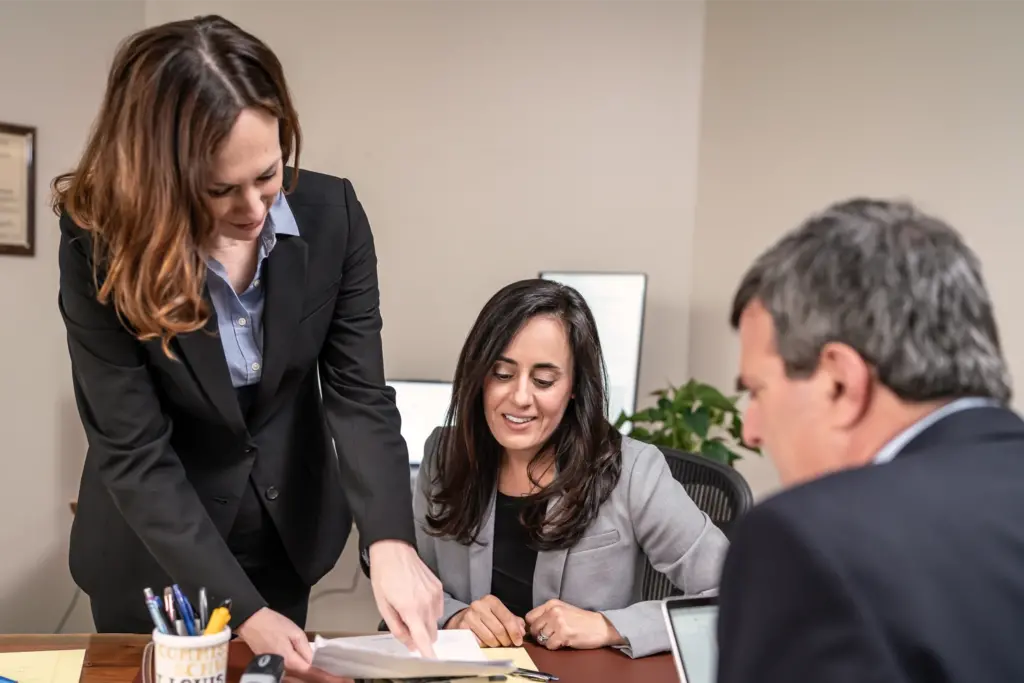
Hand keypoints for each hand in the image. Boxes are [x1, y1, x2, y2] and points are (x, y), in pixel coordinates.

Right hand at [237, 609, 353, 682]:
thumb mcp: (294, 632)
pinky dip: (302, 677)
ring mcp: (276, 672)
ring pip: (298, 680)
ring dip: (313, 679)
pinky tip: (312, 674)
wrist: (251, 623)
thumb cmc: (273, 624)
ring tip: (330, 677)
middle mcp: (283, 671)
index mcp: (290, 661)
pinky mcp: (273, 670)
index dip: (328, 678)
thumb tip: (314, 662)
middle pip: (305, 680)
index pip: (313, 674)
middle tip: (342, 679)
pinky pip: (291, 677)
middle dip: (323, 679)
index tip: (344, 680)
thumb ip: (306, 649)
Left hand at [369, 540, 443, 656]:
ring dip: (425, 622)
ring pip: (435, 621)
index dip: (427, 652)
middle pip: (430, 633)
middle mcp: (426, 602)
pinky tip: (418, 599)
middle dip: (420, 636)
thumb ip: (396, 627)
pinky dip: (429, 610)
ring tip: (410, 607)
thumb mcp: (383, 605)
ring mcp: (435, 594)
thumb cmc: (384, 575)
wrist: (393, 550)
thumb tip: (408, 642)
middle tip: (406, 625)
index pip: (423, 637)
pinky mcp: (439, 587)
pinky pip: (438, 608)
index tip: (431, 660)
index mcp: (410, 608)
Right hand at [446, 595, 525, 647]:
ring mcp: (469, 617)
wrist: (461, 618)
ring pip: (490, 638)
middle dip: (506, 640)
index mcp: (490, 600)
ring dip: (496, 644)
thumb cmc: (484, 617)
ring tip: (497, 643)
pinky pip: (479, 643)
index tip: (519, 641)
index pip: (507, 617)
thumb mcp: (499, 614)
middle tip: (508, 644)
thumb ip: (513, 620)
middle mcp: (479, 606)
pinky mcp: (462, 628)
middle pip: (499, 630)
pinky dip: (485, 645)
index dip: (514, 631)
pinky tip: (486, 642)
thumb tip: (522, 631)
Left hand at [525, 599, 624, 650]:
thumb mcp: (563, 610)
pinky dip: (554, 647)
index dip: (533, 626)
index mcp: (551, 604)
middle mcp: (553, 611)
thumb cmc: (582, 620)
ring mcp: (558, 622)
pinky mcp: (563, 634)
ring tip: (558, 639)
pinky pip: (549, 645)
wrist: (600, 626)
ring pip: (540, 637)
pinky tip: (563, 642)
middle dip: (539, 635)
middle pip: (533, 628)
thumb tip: (532, 626)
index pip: (529, 616)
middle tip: (550, 637)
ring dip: (547, 642)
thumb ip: (548, 614)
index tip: (540, 630)